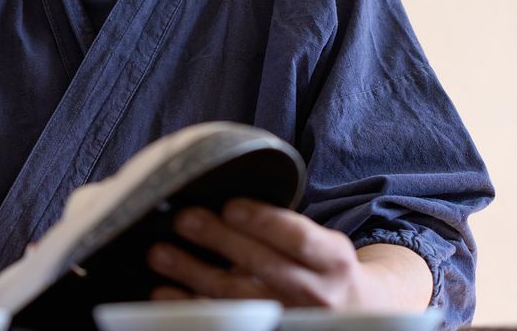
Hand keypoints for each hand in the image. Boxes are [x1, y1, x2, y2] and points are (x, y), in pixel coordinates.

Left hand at [147, 199, 430, 310]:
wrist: (355, 313)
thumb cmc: (325, 267)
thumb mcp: (324, 242)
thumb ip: (286, 227)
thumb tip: (223, 199)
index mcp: (332, 259)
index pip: (297, 238)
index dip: (262, 221)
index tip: (229, 204)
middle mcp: (316, 292)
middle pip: (262, 265)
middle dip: (219, 240)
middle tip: (184, 218)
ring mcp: (290, 317)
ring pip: (237, 297)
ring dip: (193, 274)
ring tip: (160, 252)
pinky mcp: (269, 330)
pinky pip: (226, 319)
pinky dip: (191, 306)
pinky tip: (164, 292)